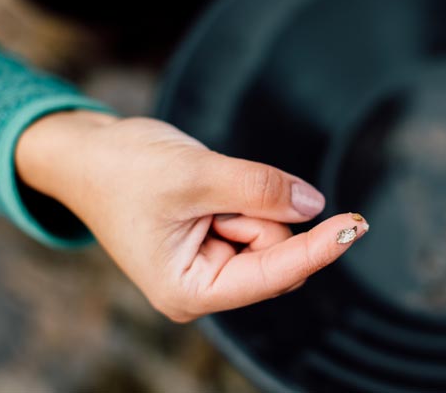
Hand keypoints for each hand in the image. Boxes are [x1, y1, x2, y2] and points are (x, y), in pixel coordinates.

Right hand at [16, 111, 367, 321]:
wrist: (90, 155)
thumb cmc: (123, 169)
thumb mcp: (195, 173)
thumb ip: (259, 188)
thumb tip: (315, 203)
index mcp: (188, 290)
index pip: (272, 273)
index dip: (317, 248)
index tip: (355, 225)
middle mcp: (205, 288)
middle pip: (276, 254)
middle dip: (260, 212)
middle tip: (213, 187)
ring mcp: (213, 267)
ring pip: (272, 234)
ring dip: (249, 201)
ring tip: (202, 189)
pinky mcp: (219, 244)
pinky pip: (258, 219)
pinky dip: (245, 198)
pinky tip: (209, 190)